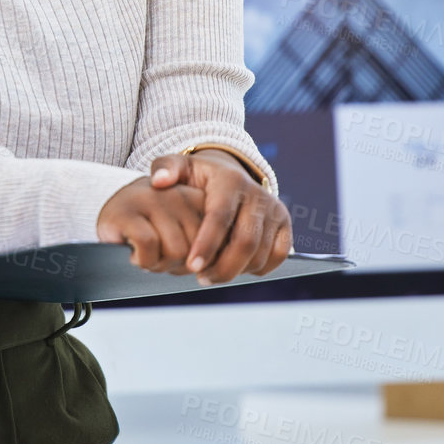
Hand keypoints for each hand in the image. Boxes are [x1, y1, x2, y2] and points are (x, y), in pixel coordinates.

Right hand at [95, 177, 208, 272]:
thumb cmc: (151, 230)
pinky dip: (142, 258)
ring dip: (159, 264)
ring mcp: (151, 198)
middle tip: (159, 255)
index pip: (217, 242)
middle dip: (176, 264)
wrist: (111, 218)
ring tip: (146, 253)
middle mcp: (178, 192)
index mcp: (198, 197)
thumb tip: (217, 266)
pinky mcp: (126, 210)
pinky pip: (148, 243)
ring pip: (175, 250)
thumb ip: (207, 242)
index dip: (199, 261)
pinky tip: (133, 252)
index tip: (182, 256)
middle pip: (197, 250)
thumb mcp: (185, 233)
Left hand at [148, 150, 291, 284]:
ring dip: (236, 271)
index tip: (192, 266)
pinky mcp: (284, 224)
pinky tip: (236, 268)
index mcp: (230, 180)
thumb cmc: (200, 177)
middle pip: (245, 242)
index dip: (206, 244)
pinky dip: (258, 268)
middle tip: (201, 277)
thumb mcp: (181, 167)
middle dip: (222, 267)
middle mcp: (257, 194)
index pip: (220, 217)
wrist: (230, 176)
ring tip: (212, 274)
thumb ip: (165, 168)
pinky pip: (278, 255)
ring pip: (260, 253)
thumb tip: (159, 180)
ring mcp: (274, 209)